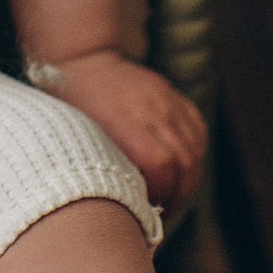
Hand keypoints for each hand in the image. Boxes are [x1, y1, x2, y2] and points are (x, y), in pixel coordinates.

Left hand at [48, 52, 207, 217]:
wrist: (86, 60)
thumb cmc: (75, 106)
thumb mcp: (80, 137)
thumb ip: (106, 166)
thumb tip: (124, 206)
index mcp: (125, 121)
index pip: (162, 164)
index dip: (162, 192)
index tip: (150, 208)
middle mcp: (151, 110)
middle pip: (184, 162)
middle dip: (180, 195)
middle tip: (166, 212)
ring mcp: (166, 101)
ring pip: (195, 150)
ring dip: (190, 179)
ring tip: (174, 196)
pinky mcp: (174, 96)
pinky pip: (198, 131)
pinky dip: (196, 155)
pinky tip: (184, 170)